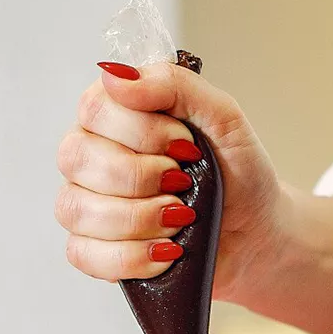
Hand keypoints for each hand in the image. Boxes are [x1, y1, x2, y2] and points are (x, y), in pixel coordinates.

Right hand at [56, 61, 285, 301]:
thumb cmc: (237, 172)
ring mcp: (86, 204)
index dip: (144, 131)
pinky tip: (166, 251)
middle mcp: (91, 155)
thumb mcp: (223, 117)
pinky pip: (83, 254)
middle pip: (77, 157)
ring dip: (138, 217)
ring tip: (181, 217)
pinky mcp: (92, 250)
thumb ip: (176, 85)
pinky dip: (131, 257)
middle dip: (142, 176)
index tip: (187, 147)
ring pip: (76, 208)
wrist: (256, 231)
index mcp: (114, 115)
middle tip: (183, 183)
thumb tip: (117, 76)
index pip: (95, 108)